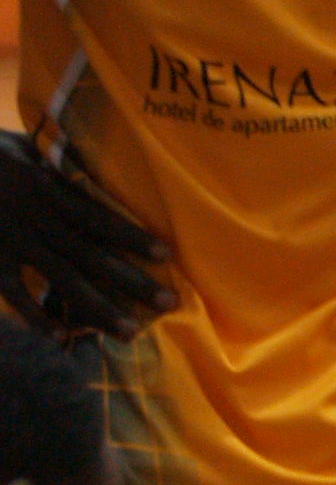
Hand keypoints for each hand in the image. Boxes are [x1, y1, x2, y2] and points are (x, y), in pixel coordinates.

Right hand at [0, 134, 168, 337]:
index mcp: (42, 187)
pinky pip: (13, 292)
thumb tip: (99, 166)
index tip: (166, 255)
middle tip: (170, 304)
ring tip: (132, 332)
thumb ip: (58, 162)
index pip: (95, 216)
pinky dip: (35, 317)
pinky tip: (62, 339)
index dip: (130, 236)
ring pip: (60, 279)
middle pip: (89, 254)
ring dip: (97, 308)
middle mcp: (31, 217)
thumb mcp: (22, 145)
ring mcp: (9, 240)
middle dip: (131, 281)